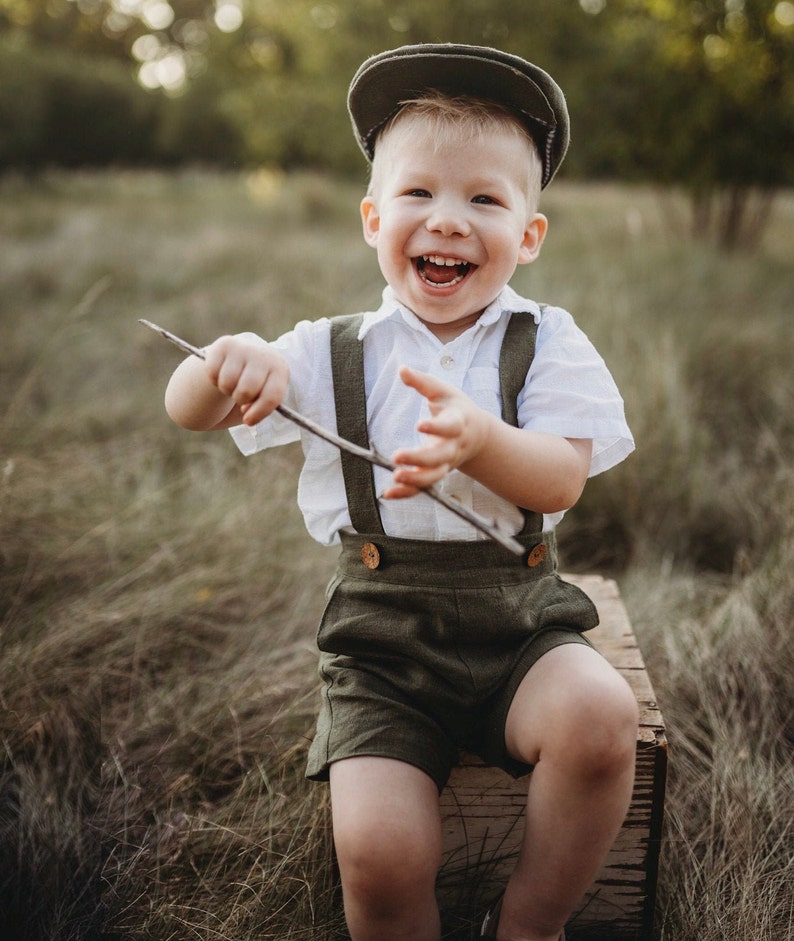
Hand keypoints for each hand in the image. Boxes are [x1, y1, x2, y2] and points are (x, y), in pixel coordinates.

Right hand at [204, 335, 288, 425]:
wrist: (245, 353)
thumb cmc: (258, 381)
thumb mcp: (265, 393)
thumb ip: (260, 407)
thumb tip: (247, 417)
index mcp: (279, 369)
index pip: (271, 396)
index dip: (259, 413)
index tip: (247, 421)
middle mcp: (263, 355)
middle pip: (246, 391)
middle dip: (240, 399)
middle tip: (241, 395)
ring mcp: (244, 347)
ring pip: (227, 383)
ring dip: (226, 390)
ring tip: (233, 383)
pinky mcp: (224, 344)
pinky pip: (213, 373)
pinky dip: (215, 379)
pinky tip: (222, 373)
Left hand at [385, 366, 490, 498]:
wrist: (478, 435)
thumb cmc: (455, 408)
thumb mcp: (443, 391)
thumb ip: (422, 382)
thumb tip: (401, 369)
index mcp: (458, 423)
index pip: (450, 427)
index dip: (436, 427)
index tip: (419, 425)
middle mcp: (453, 446)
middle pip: (440, 457)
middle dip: (420, 459)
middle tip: (397, 457)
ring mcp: (446, 463)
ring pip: (434, 477)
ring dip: (416, 481)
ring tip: (396, 477)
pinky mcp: (436, 473)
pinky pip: (423, 487)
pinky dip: (407, 493)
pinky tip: (388, 493)